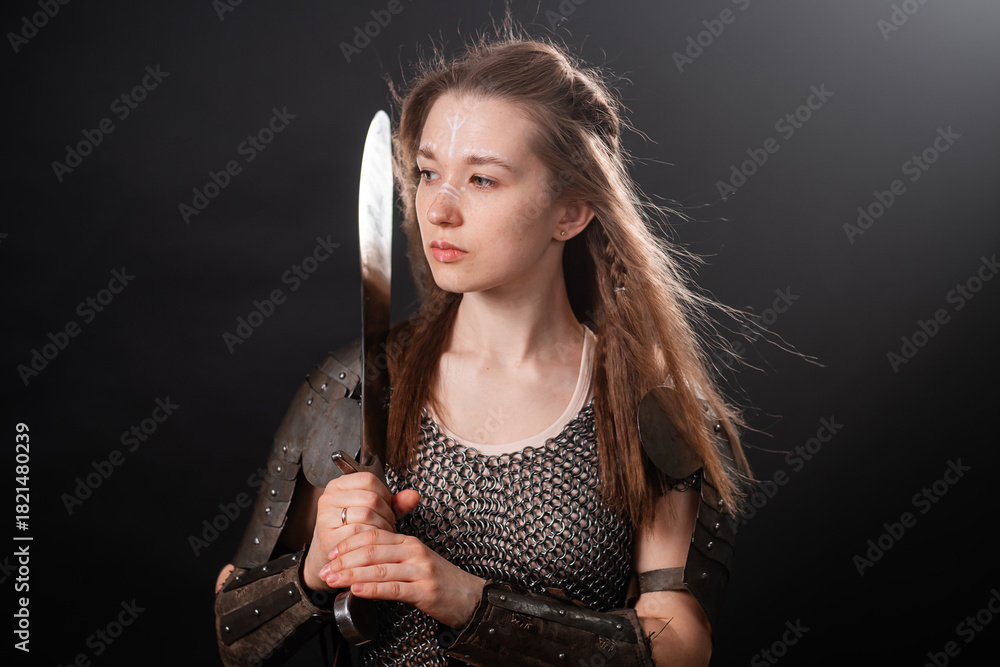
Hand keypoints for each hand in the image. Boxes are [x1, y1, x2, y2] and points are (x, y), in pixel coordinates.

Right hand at [302, 471, 419, 590]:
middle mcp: (328, 498)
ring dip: (382, 526)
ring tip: (383, 533)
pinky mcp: (328, 537)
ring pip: (367, 515)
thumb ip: (394, 502)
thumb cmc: (353, 531)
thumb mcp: (373, 512)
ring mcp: (325, 517)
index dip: (384, 493)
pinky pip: (360, 533)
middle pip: (370, 498)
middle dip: (387, 513)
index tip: (386, 506)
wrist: (332, 559)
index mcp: (338, 486)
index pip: (368, 479)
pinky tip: (375, 543)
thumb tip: (414, 495)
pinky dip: (374, 539)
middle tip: (389, 523)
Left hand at [319, 526, 486, 628]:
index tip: (332, 554)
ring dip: (351, 575)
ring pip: (379, 569)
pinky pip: (394, 588)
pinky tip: (358, 591)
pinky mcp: (425, 591)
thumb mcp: (415, 561)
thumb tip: (359, 560)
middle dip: (344, 561)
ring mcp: (420, 571)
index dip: (349, 543)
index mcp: (409, 542)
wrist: (470, 597)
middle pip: (372, 550)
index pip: (373, 535)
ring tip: (334, 581)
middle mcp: (414, 552)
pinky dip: (373, 589)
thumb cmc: (440, 581)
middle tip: (326, 570)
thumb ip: (390, 557)